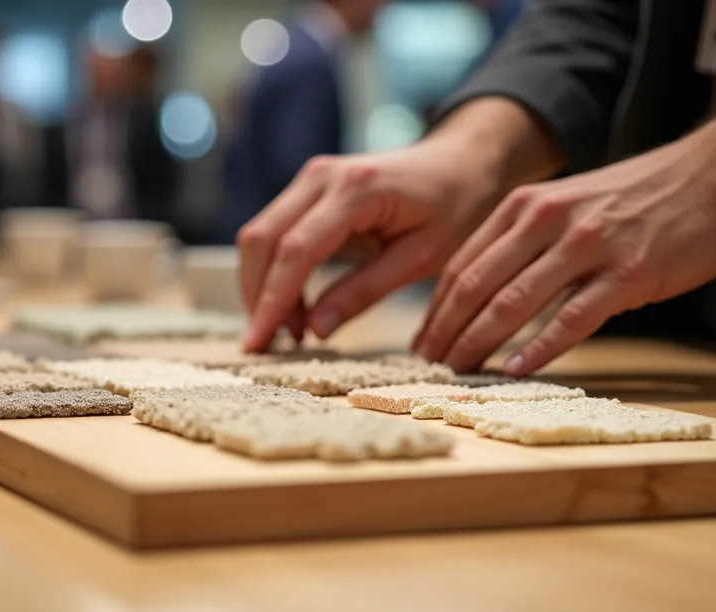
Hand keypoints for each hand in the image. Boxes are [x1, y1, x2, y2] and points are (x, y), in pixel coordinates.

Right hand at [236, 141, 501, 350]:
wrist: (459, 163)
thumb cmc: (453, 208)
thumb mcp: (419, 258)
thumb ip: (364, 292)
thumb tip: (314, 331)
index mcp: (356, 190)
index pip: (296, 250)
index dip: (273, 301)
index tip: (260, 342)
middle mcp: (322, 176)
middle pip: (261, 240)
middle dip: (257, 296)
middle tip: (271, 344)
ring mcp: (310, 177)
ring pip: (259, 236)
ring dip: (262, 286)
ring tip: (290, 330)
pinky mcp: (307, 188)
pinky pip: (274, 231)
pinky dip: (274, 271)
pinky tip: (295, 306)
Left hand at [418, 110, 715, 374]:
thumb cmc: (639, 198)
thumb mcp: (567, 204)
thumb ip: (525, 240)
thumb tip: (483, 292)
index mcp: (525, 206)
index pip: (461, 264)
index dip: (435, 310)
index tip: (421, 343)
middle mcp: (547, 221)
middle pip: (477, 285)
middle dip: (446, 332)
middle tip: (427, 367)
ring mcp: (587, 246)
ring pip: (514, 302)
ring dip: (480, 343)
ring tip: (458, 373)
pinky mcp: (627, 273)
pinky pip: (572, 318)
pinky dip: (540, 348)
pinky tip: (516, 370)